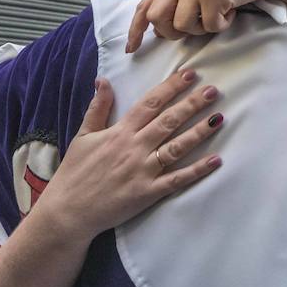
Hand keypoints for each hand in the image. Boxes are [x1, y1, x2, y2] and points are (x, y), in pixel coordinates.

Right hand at [36, 68, 224, 242]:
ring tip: (219, 118)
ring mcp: (142, 171)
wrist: (67, 212)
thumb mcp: (83, 135)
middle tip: (213, 91)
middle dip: (191, 104)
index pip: (150, 103)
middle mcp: (134, 148)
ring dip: (199, 132)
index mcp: (119, 132)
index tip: (190, 74)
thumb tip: (103, 80)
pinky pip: (177, 179)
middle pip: (168, 121)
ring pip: (176, 147)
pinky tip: (215, 160)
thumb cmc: (74, 173)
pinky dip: (197, 170)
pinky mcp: (148, 193)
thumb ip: (97, 108)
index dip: (171, 87)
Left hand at [127, 0, 277, 50]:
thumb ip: (174, 2)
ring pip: (182, 25)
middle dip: (170, 32)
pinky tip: (230, 12)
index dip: (135, 30)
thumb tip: (157, 31)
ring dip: (200, 29)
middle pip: (156, 18)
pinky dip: (221, 25)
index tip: (132, 48)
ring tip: (215, 16)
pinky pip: (209, 26)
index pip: (144, 6)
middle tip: (191, 29)